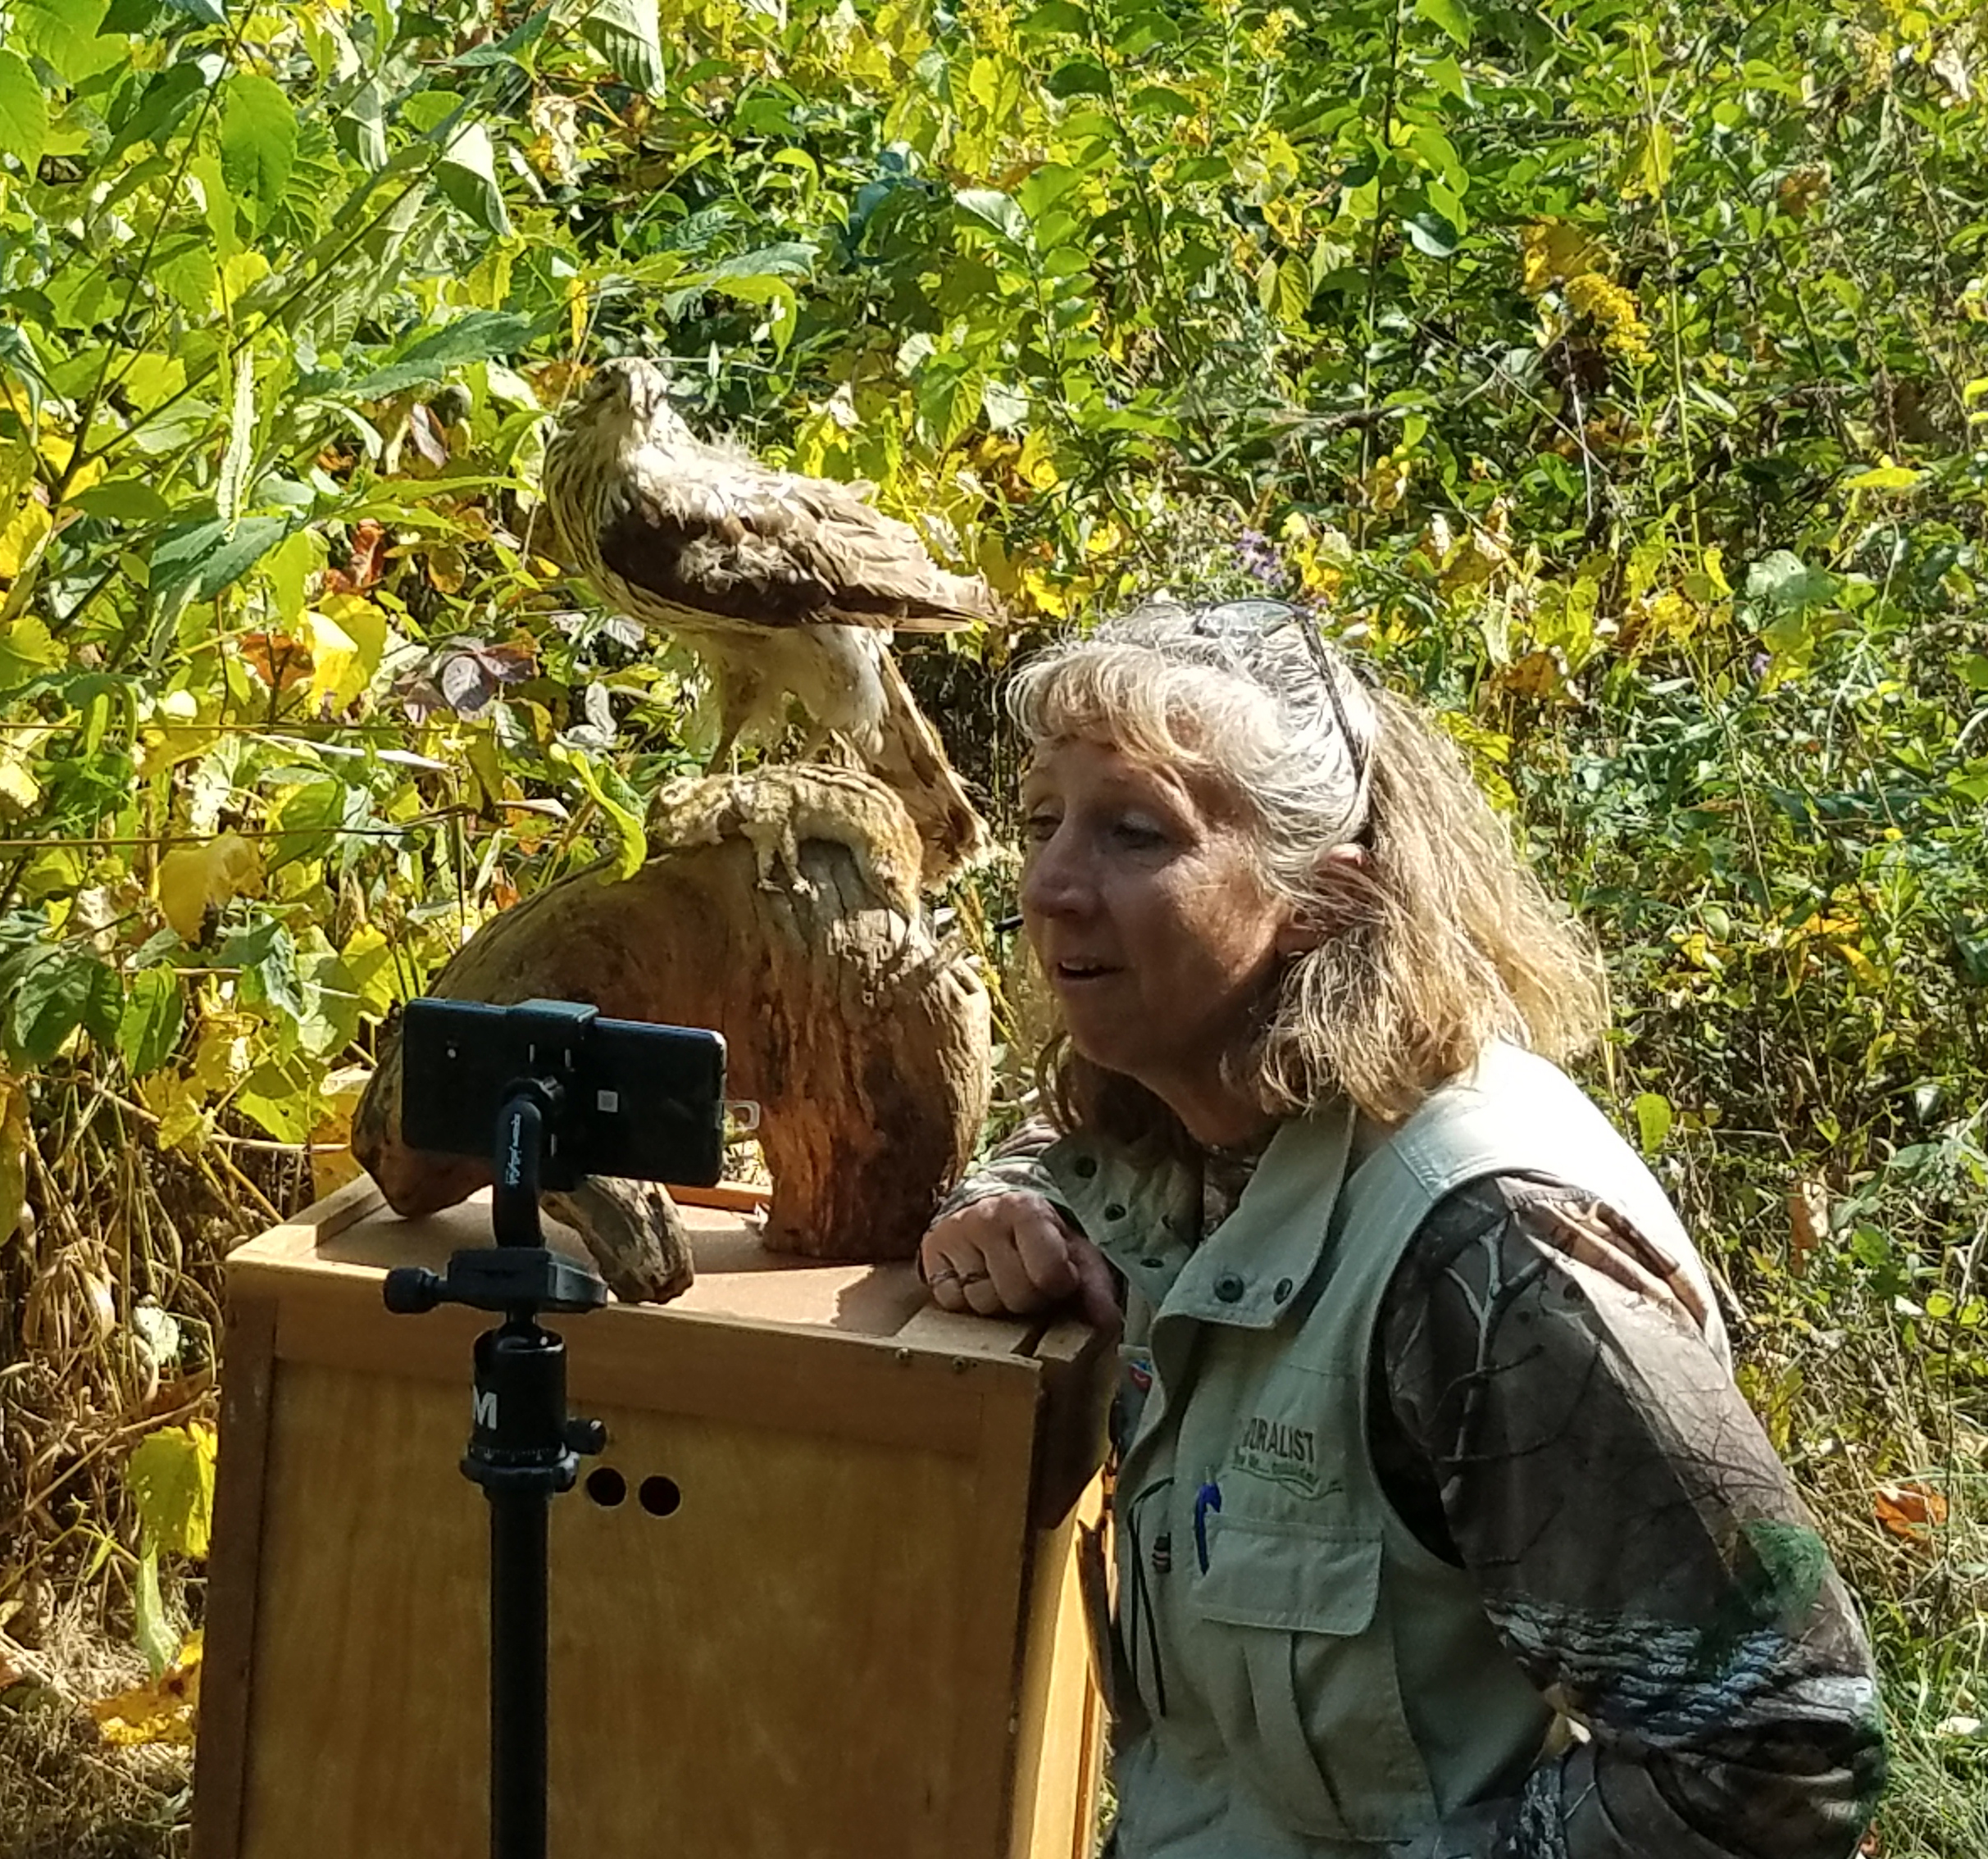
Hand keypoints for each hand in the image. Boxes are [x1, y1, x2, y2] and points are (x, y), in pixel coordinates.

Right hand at [920, 1191, 1120, 1330]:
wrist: (991, 1206)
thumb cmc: (1039, 1236)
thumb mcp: (1073, 1249)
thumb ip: (1094, 1283)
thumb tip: (1107, 1322)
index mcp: (1027, 1209)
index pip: (1048, 1274)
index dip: (1058, 1286)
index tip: (1059, 1278)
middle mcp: (986, 1216)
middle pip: (1014, 1295)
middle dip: (1029, 1298)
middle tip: (1030, 1280)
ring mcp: (954, 1232)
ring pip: (981, 1303)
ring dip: (997, 1302)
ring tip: (1003, 1278)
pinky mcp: (930, 1249)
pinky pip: (951, 1302)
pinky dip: (966, 1299)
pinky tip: (977, 1278)